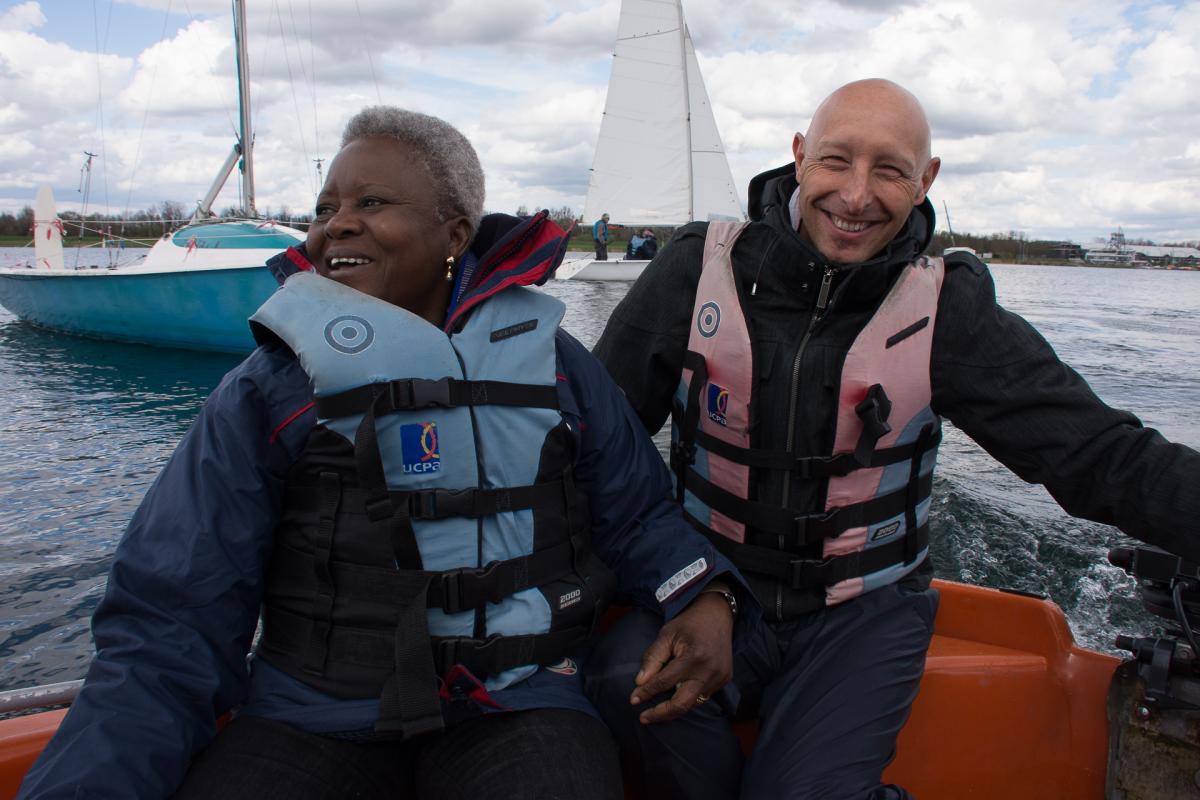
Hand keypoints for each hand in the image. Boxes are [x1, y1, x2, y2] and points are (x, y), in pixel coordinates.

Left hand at [629, 590, 733, 723]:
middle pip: (682, 704)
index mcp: (693, 657)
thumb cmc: (688, 624)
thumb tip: (639, 683)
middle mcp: (709, 671)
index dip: (646, 693)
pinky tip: (678, 691)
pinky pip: (703, 696)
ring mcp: (719, 677)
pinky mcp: (725, 679)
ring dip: (674, 706)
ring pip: (692, 703)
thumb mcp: (666, 635)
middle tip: (644, 718)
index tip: (633, 700)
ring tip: (658, 707)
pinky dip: (688, 696)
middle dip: (661, 714)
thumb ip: (653, 658)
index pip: (664, 682)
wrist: (717, 614)